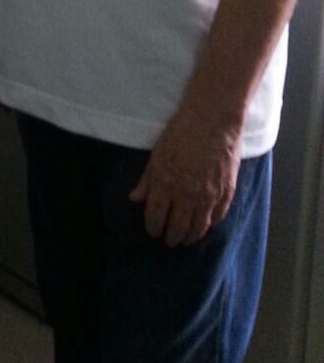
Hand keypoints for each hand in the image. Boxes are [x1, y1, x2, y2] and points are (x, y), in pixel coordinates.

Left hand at [130, 105, 241, 245]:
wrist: (213, 121)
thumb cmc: (181, 132)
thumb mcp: (157, 153)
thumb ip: (147, 179)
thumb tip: (135, 199)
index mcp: (165, 184)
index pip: (156, 216)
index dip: (154, 227)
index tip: (153, 231)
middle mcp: (186, 195)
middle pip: (178, 227)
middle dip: (171, 237)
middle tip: (169, 241)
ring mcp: (209, 196)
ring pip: (199, 228)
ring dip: (190, 237)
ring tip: (185, 239)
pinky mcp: (226, 193)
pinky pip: (217, 217)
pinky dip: (210, 224)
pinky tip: (205, 225)